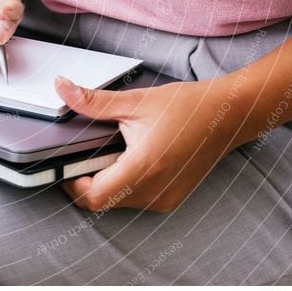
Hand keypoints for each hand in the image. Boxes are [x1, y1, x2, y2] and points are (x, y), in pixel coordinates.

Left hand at [54, 75, 245, 212]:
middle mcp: (154, 191)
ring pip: (118, 202)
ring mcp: (164, 199)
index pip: (94, 196)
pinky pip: (135, 200)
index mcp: (144, 168)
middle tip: (83, 154)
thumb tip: (62, 88)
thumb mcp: (135, 101)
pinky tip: (127, 160)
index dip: (71, 184)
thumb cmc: (187, 107)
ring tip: (109, 152)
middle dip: (86, 181)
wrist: (229, 116)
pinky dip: (123, 184)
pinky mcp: (170, 199)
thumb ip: (93, 101)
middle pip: (102, 201)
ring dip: (105, 183)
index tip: (64, 165)